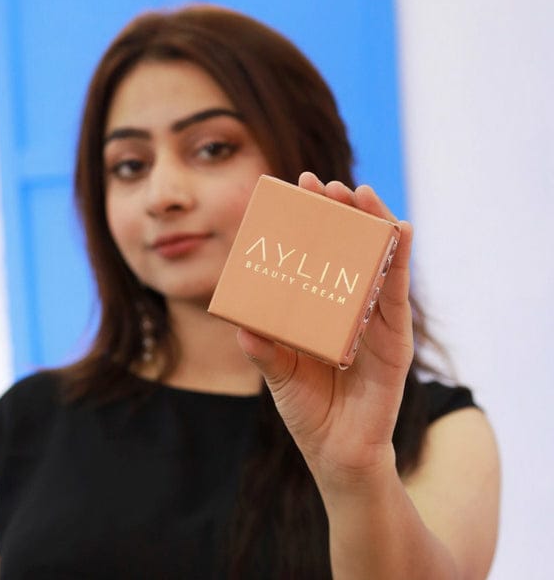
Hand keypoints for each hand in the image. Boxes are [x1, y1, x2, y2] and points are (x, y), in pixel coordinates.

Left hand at [237, 171, 414, 493]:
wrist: (338, 453)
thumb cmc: (309, 410)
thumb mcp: (278, 372)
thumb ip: (263, 347)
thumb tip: (238, 320)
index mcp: (320, 311)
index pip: (316, 257)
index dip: (308, 224)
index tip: (293, 190)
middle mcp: (350, 308)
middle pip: (347, 250)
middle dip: (337, 214)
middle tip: (322, 184)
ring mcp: (375, 320)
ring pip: (376, 261)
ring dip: (370, 225)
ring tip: (358, 193)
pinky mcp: (395, 338)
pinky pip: (398, 292)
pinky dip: (400, 259)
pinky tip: (398, 230)